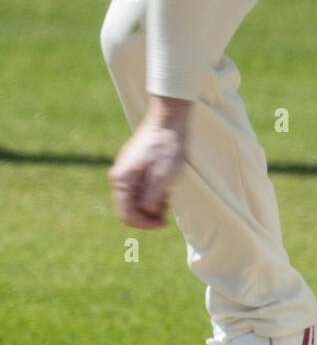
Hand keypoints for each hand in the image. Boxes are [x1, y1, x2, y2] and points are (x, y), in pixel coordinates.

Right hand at [109, 98, 189, 228]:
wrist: (169, 120)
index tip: (163, 223)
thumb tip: (147, 212)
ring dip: (153, 202)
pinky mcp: (134, 166)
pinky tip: (166, 183)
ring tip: (169, 191)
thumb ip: (151, 199)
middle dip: (149, 213)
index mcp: (121, 180)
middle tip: (168, 205)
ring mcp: (126, 171)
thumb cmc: (167, 148)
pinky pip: (140, 187)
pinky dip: (153, 191)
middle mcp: (119, 176)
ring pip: (136, 199)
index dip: (145, 224)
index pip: (126, 215)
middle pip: (130, 208)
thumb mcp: (162, 178)